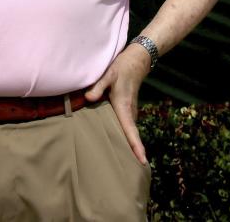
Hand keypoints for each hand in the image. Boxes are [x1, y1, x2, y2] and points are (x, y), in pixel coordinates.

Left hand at [85, 44, 151, 164]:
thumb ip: (98, 87)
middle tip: (134, 170)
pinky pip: (127, 126)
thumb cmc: (121, 67)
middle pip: (131, 136)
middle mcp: (129, 112)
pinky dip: (126, 135)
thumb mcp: (108, 74)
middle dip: (133, 152)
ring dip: (129, 144)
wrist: (136, 60)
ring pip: (129, 131)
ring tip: (128, 161)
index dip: (136, 146)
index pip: (131, 131)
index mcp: (124, 107)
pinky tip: (119, 142)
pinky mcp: (128, 109)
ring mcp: (130, 111)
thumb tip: (88, 99)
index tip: (142, 161)